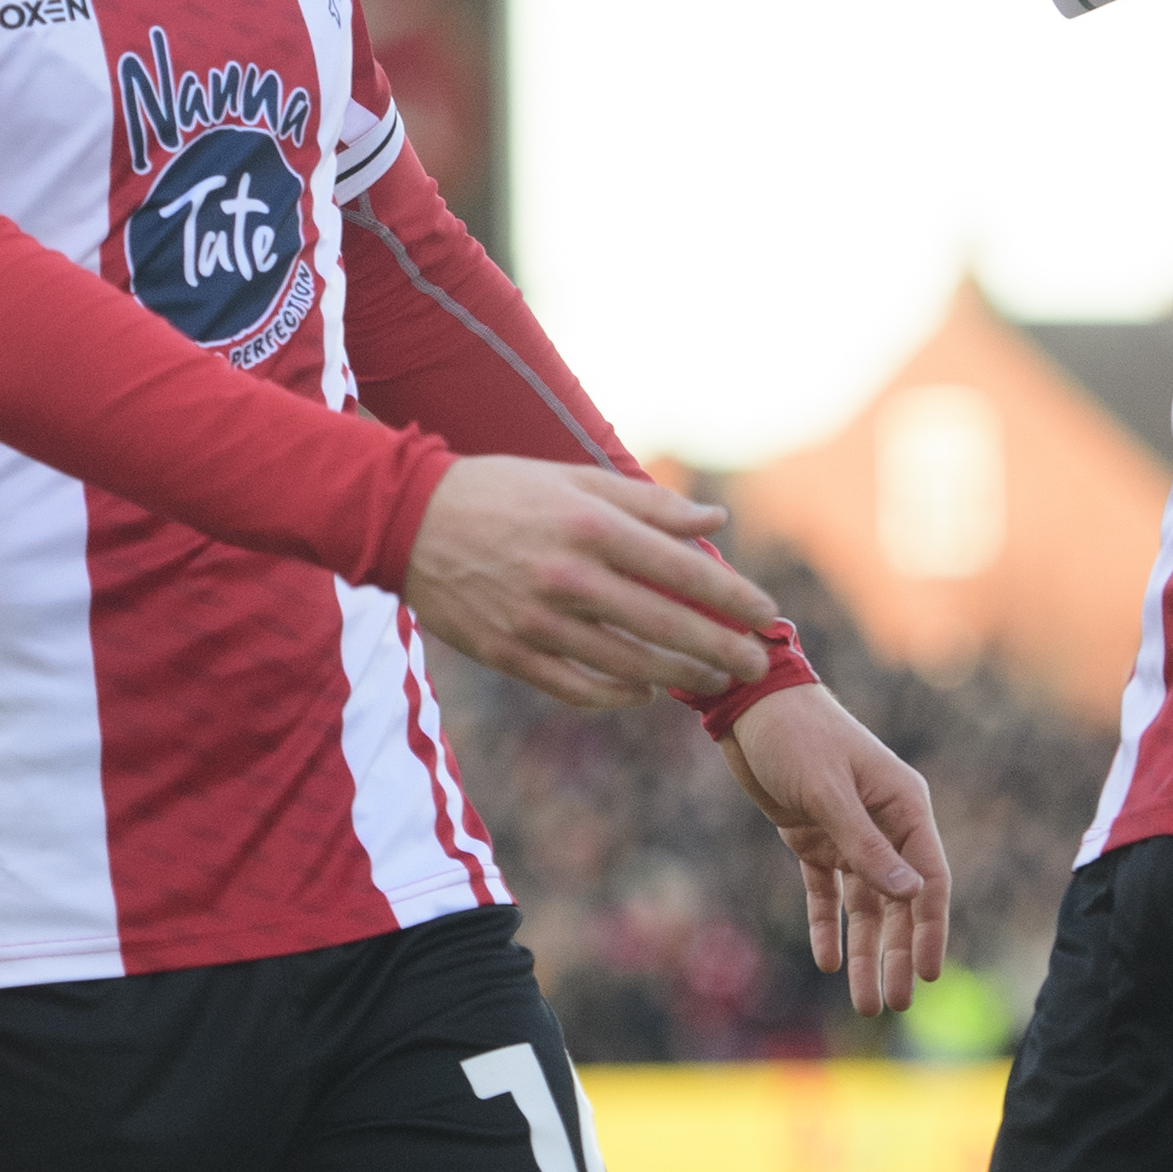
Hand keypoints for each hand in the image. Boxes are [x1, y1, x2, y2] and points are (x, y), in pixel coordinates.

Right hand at [400, 459, 776, 709]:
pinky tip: (644, 689)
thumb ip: (649, 503)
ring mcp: (538, 621)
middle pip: (667, 625)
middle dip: (722, 648)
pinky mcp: (511, 653)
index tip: (766, 613)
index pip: (683, 570)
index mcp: (591, 524)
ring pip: (629, 663)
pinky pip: (579, 688)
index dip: (733, 597)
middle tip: (755, 662)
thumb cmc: (501, 491)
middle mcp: (570, 576)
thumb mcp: (574, 478)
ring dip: (679, 674)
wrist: (407, 520)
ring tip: (711, 677)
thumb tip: (714, 519)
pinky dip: (618, 694)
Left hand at [723, 684, 951, 1016]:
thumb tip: (912, 896)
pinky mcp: (812, 836)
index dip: (929, 928)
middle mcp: (883, 823)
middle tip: (892, 1004)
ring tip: (863, 1001)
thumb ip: (865, 845)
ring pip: (863, 904)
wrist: (748, 705)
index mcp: (903, 806)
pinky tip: (827, 961)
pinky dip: (825, 924)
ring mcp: (847, 832)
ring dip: (864, 950)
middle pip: (897, 901)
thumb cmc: (797, 735)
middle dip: (895, 953)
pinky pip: (824, 890)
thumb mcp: (828, 791)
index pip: (929, 877)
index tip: (925, 973)